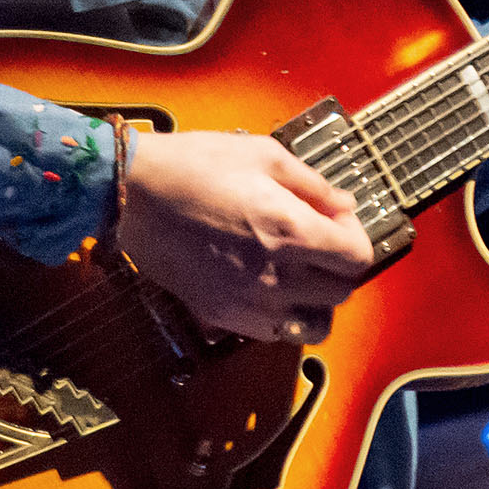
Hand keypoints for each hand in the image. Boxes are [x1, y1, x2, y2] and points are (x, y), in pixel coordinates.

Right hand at [114, 128, 376, 342]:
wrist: (132, 195)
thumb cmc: (197, 165)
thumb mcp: (266, 155)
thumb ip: (315, 186)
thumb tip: (346, 206)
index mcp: (291, 232)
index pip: (357, 258)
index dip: (355, 236)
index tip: (338, 220)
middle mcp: (275, 276)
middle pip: (341, 292)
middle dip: (338, 266)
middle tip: (319, 241)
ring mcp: (247, 303)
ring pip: (313, 324)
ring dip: (317, 301)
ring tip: (300, 274)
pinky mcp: (221, 316)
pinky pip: (275, 333)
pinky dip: (284, 317)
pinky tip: (271, 288)